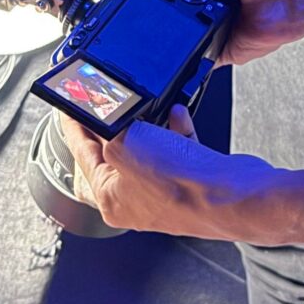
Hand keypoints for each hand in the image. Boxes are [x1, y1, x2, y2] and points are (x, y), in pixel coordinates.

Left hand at [59, 107, 303, 244]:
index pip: (82, 155)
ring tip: (149, 105)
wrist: (234, 195)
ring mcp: (164, 192)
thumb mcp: (125, 142)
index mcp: (110, 199)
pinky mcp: (190, 180)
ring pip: (147, 148)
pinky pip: (175, 149)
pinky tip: (179, 115)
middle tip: (106, 102)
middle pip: (114, 153)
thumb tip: (96, 106)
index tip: (69, 106)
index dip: (74, 125)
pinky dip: (175, 130)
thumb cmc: (180, 184)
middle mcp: (135, 201)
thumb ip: (106, 122)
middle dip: (113, 124)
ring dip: (148, 124)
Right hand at [104, 0, 303, 64]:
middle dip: (134, 19)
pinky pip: (188, 64)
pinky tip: (165, 66)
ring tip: (137, 46)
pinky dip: (178, 67)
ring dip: (155, 43)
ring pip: (165, 40)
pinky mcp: (214, 49)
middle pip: (148, 11)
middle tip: (113, 28)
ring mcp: (200, 24)